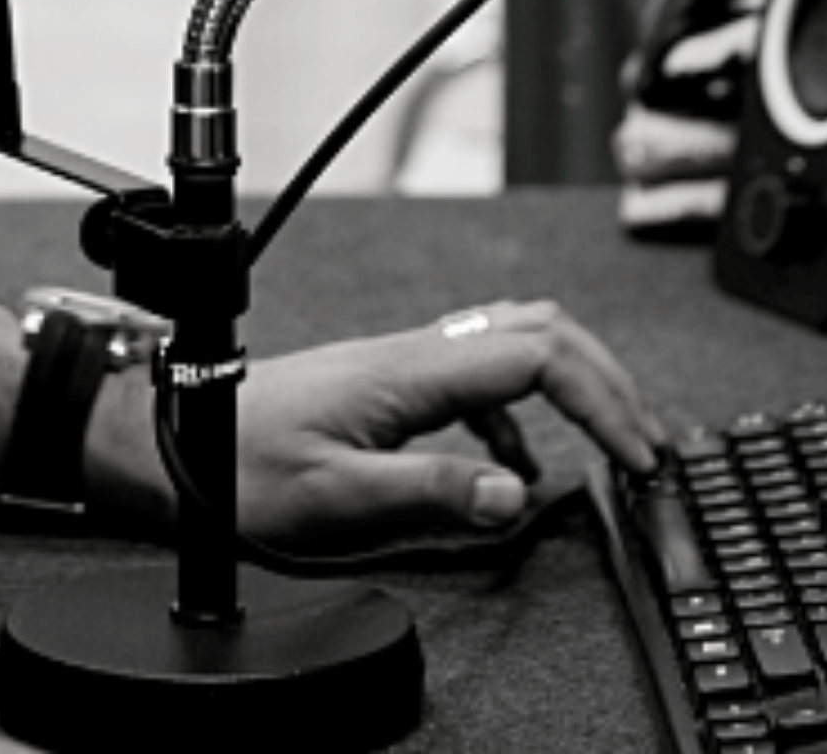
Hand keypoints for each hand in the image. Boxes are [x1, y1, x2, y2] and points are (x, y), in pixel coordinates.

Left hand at [232, 299, 666, 553]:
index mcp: (411, 372)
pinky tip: (515, 464)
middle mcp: (413, 354)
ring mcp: (404, 363)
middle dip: (606, 379)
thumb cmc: (243, 462)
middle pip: (539, 331)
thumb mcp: (336, 496)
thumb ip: (431, 491)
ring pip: (513, 342)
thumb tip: (517, 492)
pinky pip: (479, 377)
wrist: (182, 435)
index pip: (536, 358)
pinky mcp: (392, 383)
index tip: (636, 452)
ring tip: (606, 441)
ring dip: (570, 383)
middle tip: (645, 441)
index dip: (601, 399)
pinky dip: (521, 412)